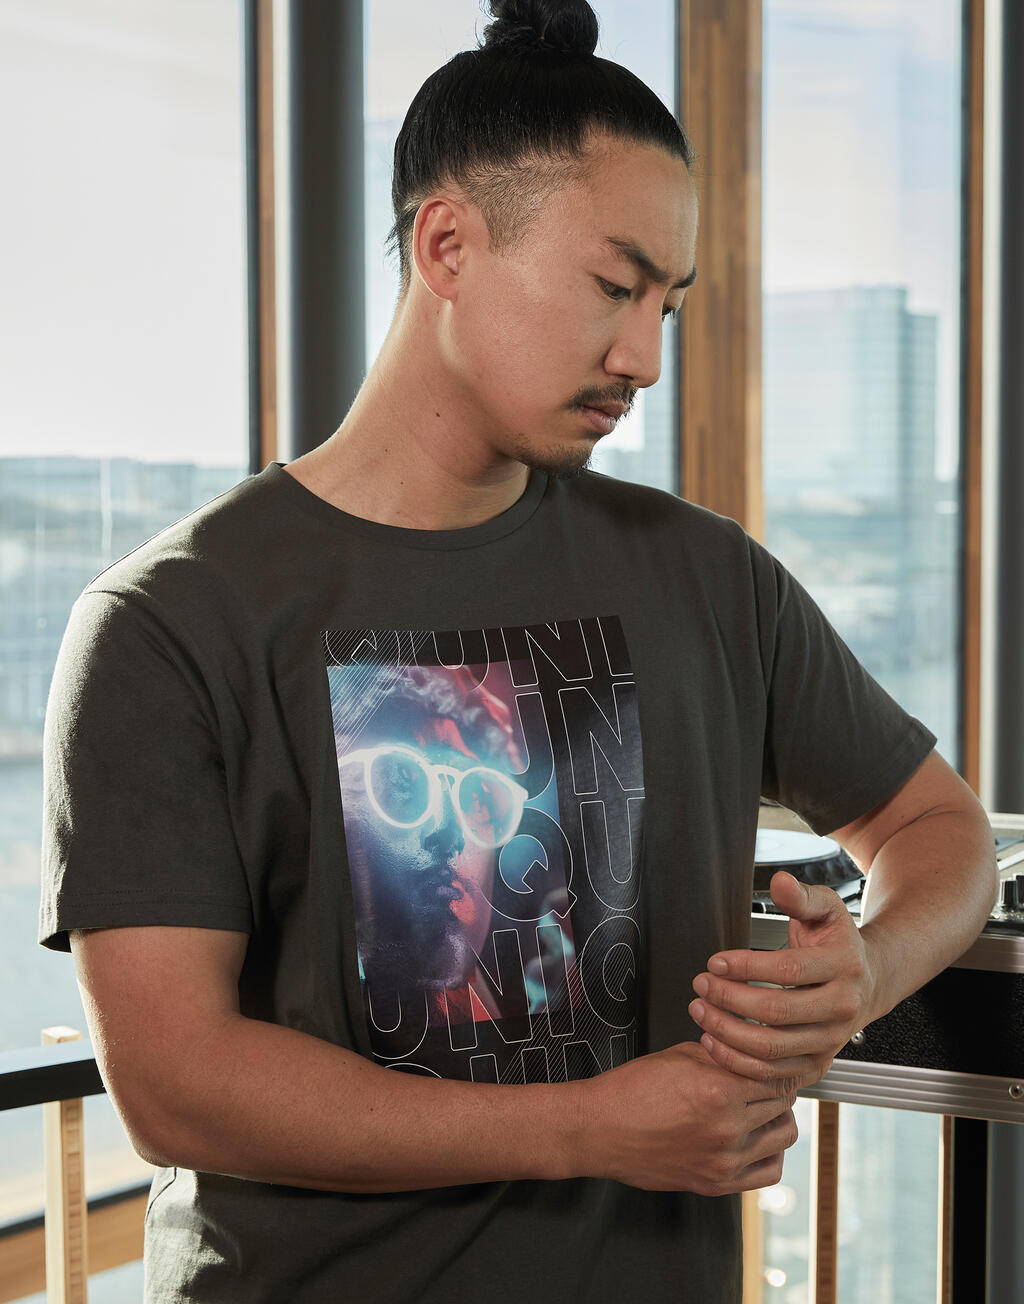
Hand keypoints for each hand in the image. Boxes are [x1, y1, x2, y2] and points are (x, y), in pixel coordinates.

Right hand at [577, 1039, 807, 1194]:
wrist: (601, 1130)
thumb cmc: (632, 1090)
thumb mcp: (680, 1055)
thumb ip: (723, 1053)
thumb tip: (750, 1051)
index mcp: (719, 1091)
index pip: (775, 1074)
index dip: (776, 1063)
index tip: (773, 1061)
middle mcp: (728, 1128)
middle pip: (783, 1103)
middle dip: (778, 1087)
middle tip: (768, 1079)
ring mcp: (725, 1160)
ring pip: (783, 1137)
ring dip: (779, 1118)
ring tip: (765, 1107)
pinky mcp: (718, 1183)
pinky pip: (769, 1172)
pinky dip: (773, 1153)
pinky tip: (761, 1139)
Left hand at [687, 871, 878, 1085]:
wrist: (867, 981)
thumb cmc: (838, 943)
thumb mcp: (826, 909)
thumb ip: (800, 896)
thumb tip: (780, 882)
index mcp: (844, 966)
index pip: (790, 969)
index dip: (746, 966)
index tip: (714, 961)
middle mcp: (841, 1008)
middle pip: (777, 1013)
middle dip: (729, 999)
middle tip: (701, 985)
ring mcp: (830, 1041)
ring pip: (771, 1048)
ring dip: (727, 1032)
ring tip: (700, 1011)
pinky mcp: (816, 1064)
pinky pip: (773, 1073)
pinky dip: (738, 1062)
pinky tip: (714, 1041)